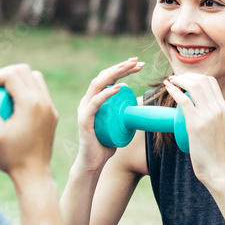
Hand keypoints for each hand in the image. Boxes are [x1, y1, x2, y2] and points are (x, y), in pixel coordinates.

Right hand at [0, 64, 57, 181]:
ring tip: (2, 96)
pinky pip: (40, 93)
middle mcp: (44, 101)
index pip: (11, 74)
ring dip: (17, 81)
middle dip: (4, 75)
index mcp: (31, 103)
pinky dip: (26, 91)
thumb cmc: (12, 157)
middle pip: (25, 71)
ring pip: (35, 79)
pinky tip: (13, 107)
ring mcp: (50, 108)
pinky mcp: (52, 115)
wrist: (34, 175)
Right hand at [74, 57, 145, 172]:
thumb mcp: (118, 123)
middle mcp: (88, 100)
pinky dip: (107, 94)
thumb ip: (122, 113)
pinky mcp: (85, 119)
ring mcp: (85, 109)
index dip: (123, 69)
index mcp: (95, 99)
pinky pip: (95, 103)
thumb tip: (131, 97)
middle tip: (137, 61)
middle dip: (121, 66)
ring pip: (98, 84)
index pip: (109, 78)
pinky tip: (119, 87)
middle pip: (104, 77)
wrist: (93, 163)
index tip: (139, 64)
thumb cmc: (106, 144)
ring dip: (114, 73)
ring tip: (129, 67)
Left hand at [163, 73, 224, 187]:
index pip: (211, 82)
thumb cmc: (218, 153)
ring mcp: (208, 116)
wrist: (217, 169)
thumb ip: (222, 118)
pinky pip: (183, 100)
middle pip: (202, 81)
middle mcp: (218, 109)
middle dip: (186, 76)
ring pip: (193, 87)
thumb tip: (215, 109)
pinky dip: (174, 90)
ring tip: (170, 82)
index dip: (197, 77)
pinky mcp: (196, 124)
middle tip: (175, 79)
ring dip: (179, 80)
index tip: (186, 80)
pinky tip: (168, 87)